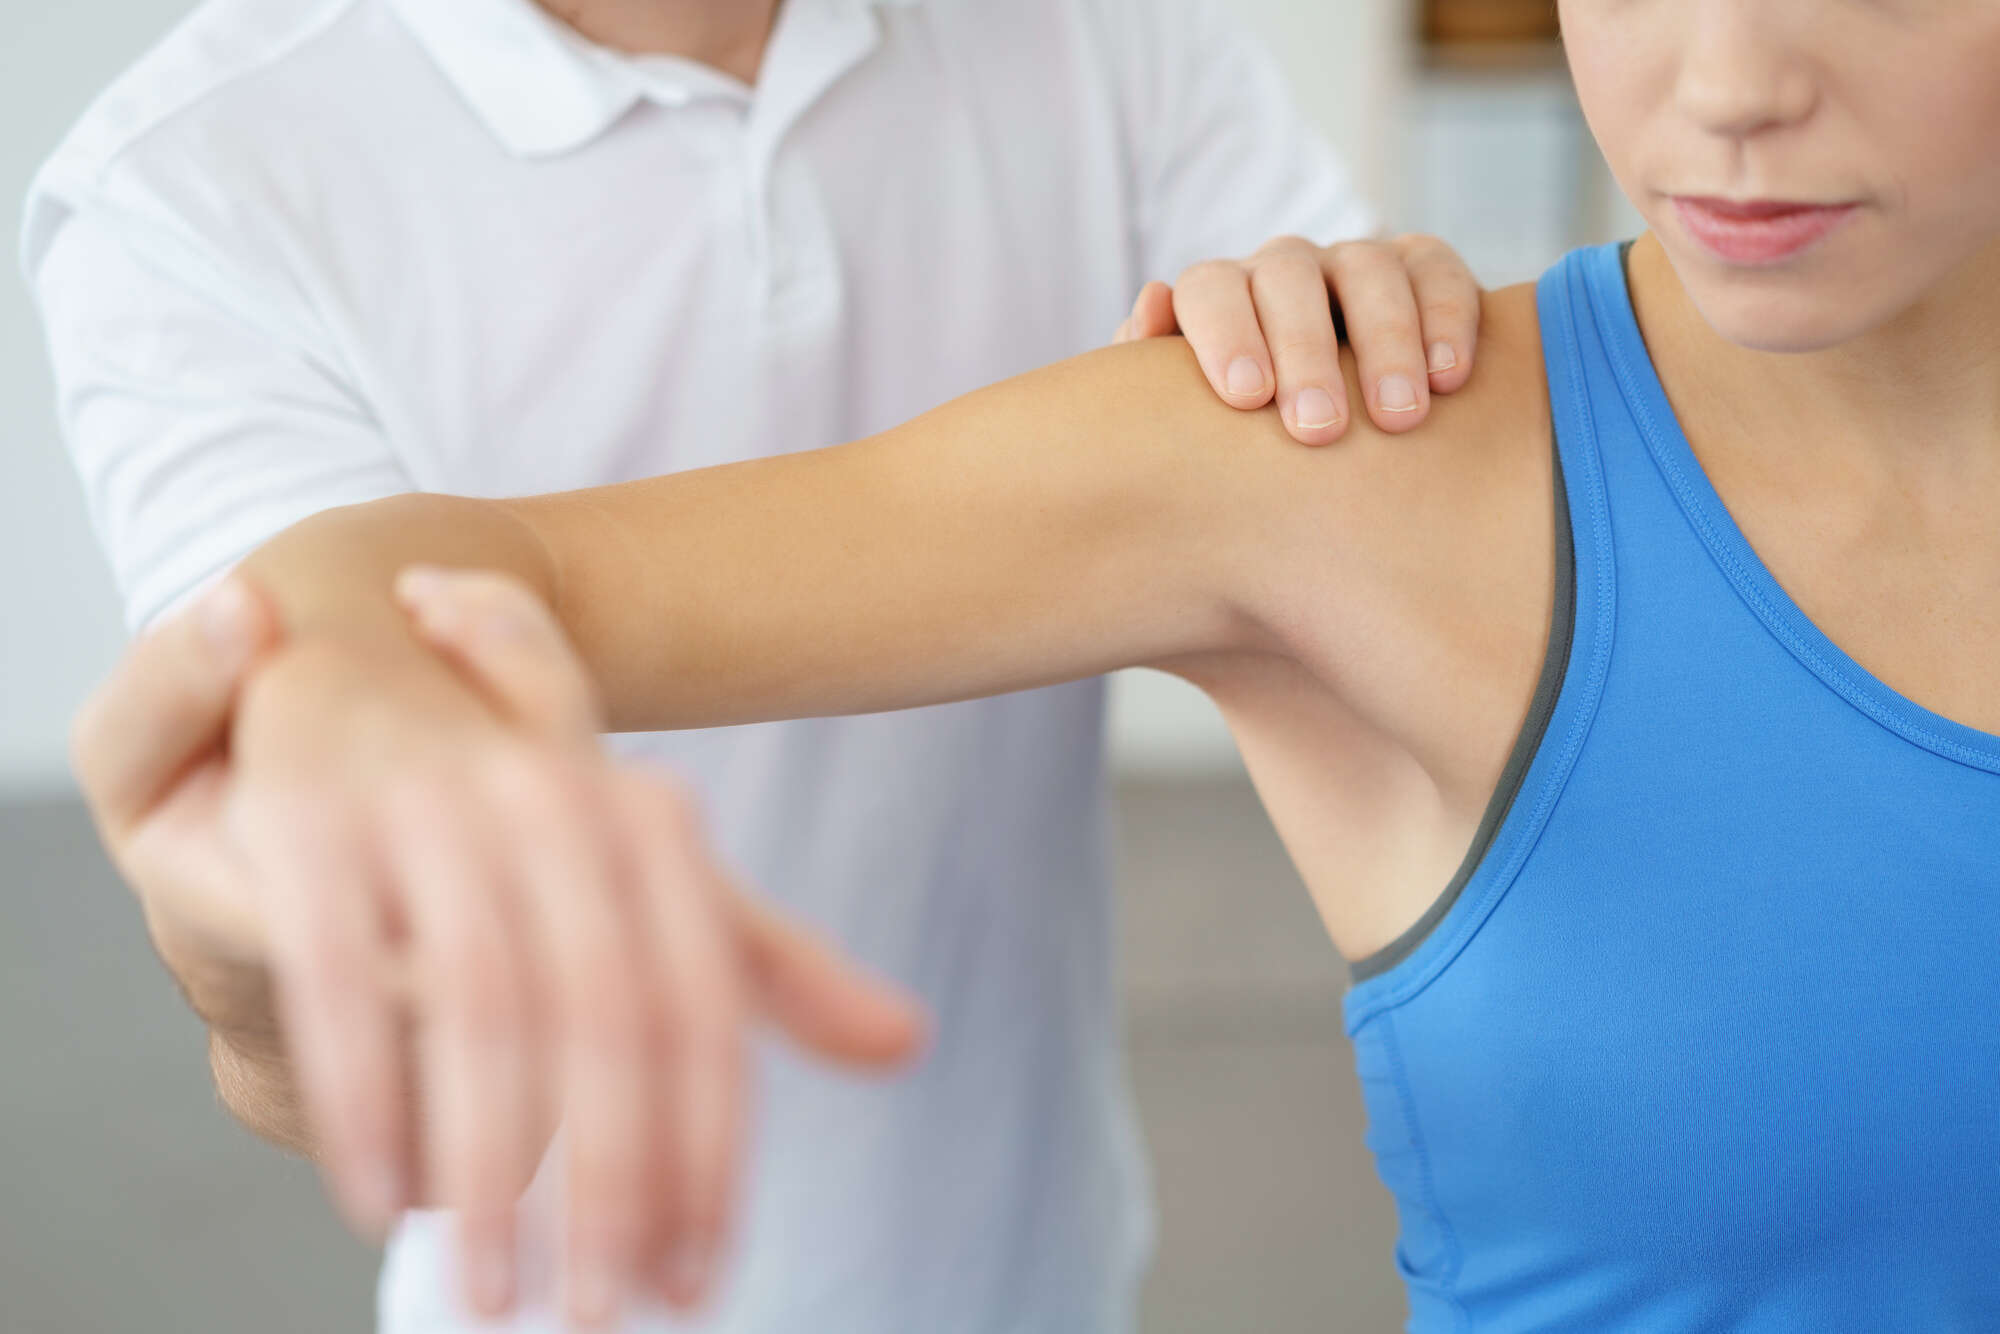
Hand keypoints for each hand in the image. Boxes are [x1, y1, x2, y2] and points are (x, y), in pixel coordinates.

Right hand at [71, 572, 926, 1327]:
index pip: (699, 1009)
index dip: (704, 1155)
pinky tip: (381, 1200)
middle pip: (606, 1017)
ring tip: (491, 1296)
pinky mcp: (316, 824)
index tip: (695, 1282)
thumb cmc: (514, 824)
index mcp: (646, 822)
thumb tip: (907, 1044)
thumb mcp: (642, 879)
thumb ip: (763, 965)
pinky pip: (343, 981)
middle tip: (597, 1318)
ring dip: (488, 1173)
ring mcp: (432, 805)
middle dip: (606, 1188)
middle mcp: (554, 801)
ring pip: (485, 1009)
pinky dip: (367, 1101)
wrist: (347, 681)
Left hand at [1113, 233, 1481, 443]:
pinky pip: (1436, 271)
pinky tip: (1449, 380)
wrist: (1321, 466)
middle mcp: (1284, 272)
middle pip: (1288, 277)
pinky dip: (1447, 317)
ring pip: (1368, 268)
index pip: (1210, 288)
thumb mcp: (1191, 429)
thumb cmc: (1240, 453)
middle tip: (1317, 428)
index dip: (1225, 334)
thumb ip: (1155, 372)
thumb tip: (1151, 301)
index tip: (1247, 399)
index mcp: (1221, 299)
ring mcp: (1355, 265)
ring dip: (1385, 339)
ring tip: (1396, 418)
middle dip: (1304, 349)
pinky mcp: (1423, 272)